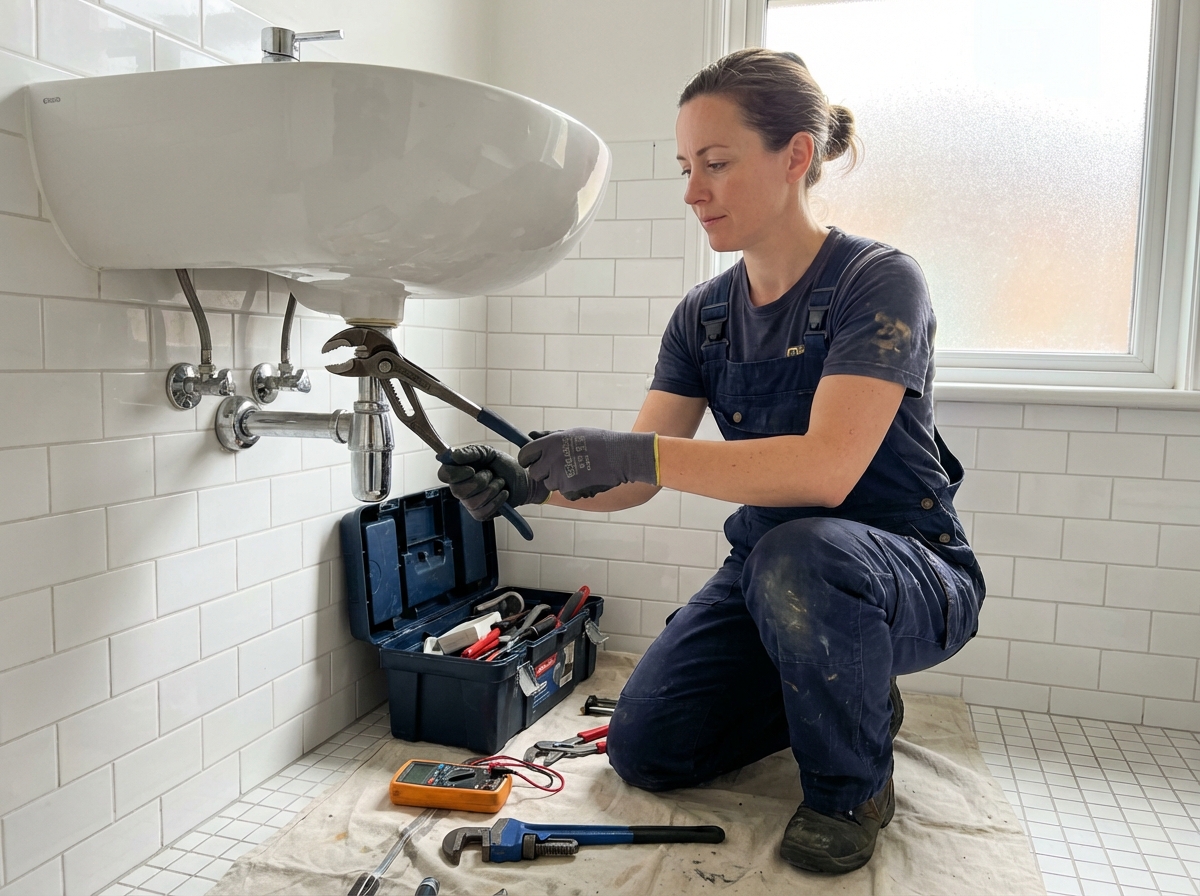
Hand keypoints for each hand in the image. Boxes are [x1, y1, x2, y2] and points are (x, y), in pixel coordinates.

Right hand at [437, 445, 548, 521]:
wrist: (522, 480)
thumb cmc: (503, 465)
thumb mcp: (488, 453)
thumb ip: (470, 452)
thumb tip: (452, 455)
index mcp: (457, 471)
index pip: (443, 474)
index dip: (456, 474)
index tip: (472, 469)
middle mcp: (459, 488)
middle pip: (457, 490)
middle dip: (480, 481)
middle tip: (491, 474)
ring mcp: (468, 503)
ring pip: (472, 501)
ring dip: (491, 489)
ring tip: (499, 483)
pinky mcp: (479, 514)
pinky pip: (483, 511)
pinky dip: (497, 500)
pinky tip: (503, 493)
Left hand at [517, 427, 658, 499]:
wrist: (620, 456)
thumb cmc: (598, 441)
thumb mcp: (572, 433)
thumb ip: (549, 437)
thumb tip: (531, 436)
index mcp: (551, 442)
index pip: (524, 455)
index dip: (527, 460)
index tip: (532, 461)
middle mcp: (552, 459)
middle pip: (534, 473)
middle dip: (543, 472)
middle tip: (558, 467)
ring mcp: (560, 475)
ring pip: (549, 484)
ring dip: (559, 480)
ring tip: (577, 470)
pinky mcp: (570, 489)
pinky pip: (564, 493)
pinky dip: (572, 489)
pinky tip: (584, 478)